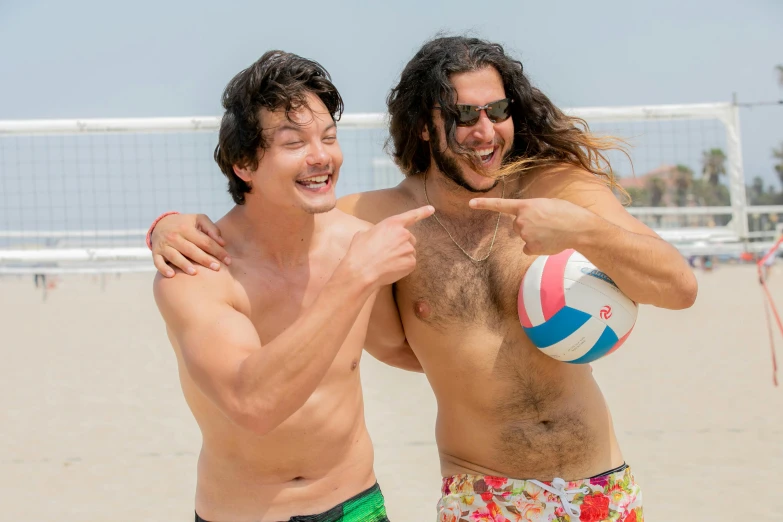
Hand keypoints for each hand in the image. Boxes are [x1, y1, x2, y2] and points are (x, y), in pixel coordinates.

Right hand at [151, 213, 229, 276]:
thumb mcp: (199, 220)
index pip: (205, 241)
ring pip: (174, 256)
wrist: (161, 224)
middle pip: (191, 250)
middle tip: (217, 268)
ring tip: (194, 272)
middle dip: (204, 259)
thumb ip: (212, 229)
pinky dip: (163, 269)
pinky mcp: (156, 253)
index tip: (228, 260)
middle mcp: (174, 237)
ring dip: (184, 264)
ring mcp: (164, 245)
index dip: (218, 251)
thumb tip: (222, 243)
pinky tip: (172, 275)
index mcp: (187, 228)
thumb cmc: (186, 224)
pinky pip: (158, 262)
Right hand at [343, 205, 434, 287]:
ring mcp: (409, 249)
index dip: (422, 212)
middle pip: (409, 239)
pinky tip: (390, 268)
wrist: (361, 270)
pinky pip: (409, 263)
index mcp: (392, 223)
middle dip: (402, 244)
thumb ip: (377, 231)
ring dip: (401, 256)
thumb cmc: (359, 252)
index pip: (411, 216)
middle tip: (387, 252)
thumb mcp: (364, 234)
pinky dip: (402, 266)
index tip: (432, 209)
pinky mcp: (411, 263)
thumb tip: (378, 236)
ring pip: (409, 252)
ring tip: (386, 261)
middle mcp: (404, 234)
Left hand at [468, 197, 595, 254]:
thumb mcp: (547, 204)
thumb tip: (528, 225)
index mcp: (526, 206)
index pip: (501, 205)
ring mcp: (525, 235)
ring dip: (535, 236)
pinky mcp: (531, 247)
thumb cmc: (566, 213)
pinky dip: (538, 247)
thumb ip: (532, 211)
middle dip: (529, 226)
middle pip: (518, 226)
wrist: (579, 228)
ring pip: (525, 237)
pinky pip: (528, 249)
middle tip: (547, 224)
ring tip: (551, 232)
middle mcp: (522, 220)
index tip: (470, 204)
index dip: (484, 204)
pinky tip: (549, 242)